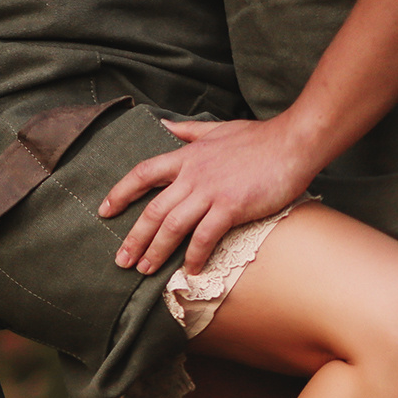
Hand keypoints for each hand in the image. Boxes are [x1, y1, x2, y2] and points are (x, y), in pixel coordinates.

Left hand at [98, 117, 318, 275]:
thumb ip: (189, 131)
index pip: (143, 173)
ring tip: (145, 270)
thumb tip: (165, 125)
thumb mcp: (218, 129)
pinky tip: (189, 271)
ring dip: (156, 251)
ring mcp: (211, 191)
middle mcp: (193, 175)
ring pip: (172, 226)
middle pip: (153, 209)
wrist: (293, 142)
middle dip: (134, 237)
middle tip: (121, 260)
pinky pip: (204, 236)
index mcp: (187, 157)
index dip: (120, 193)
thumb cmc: (260, 138)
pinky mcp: (231, 206)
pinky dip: (194, 256)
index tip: (104, 210)